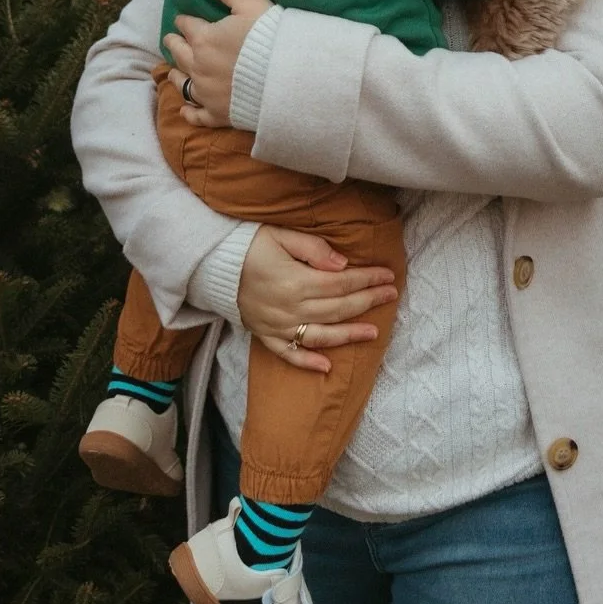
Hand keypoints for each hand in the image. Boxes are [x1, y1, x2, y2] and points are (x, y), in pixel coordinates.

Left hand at [163, 0, 271, 126]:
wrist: (288, 77)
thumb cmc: (271, 36)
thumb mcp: (250, 2)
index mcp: (203, 38)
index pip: (186, 25)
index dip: (185, 20)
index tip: (184, 19)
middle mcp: (198, 66)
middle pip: (178, 53)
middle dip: (175, 43)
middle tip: (172, 39)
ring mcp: (207, 93)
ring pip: (182, 83)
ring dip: (176, 74)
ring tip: (173, 70)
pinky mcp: (219, 114)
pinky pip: (197, 116)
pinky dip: (188, 112)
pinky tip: (185, 110)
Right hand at [239, 225, 398, 371]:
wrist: (212, 265)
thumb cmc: (249, 245)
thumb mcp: (281, 235)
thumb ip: (314, 249)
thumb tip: (343, 265)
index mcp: (295, 281)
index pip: (341, 283)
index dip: (367, 279)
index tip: (388, 276)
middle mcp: (289, 308)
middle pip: (337, 308)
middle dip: (367, 301)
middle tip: (391, 295)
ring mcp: (277, 325)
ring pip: (320, 335)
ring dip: (349, 335)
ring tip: (373, 333)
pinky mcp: (265, 335)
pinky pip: (288, 354)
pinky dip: (307, 363)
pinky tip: (327, 368)